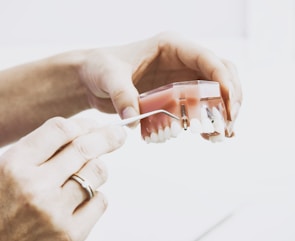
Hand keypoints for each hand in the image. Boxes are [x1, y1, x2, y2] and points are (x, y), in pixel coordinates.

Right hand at [0, 117, 125, 240]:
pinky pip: (100, 200)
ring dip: (97, 169)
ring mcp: (54, 212)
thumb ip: (41, 151)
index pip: (60, 129)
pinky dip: (96, 196)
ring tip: (86, 176)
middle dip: (108, 136)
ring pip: (98, 171)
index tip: (94, 126)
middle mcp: (35, 187)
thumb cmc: (4, 207)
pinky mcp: (70, 234)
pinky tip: (81, 201)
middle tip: (118, 134)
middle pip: (85, 148)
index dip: (83, 124)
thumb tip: (85, 132)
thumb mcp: (9, 171)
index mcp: (15, 165)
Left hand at [78, 32, 241, 135]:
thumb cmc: (100, 68)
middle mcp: (181, 62)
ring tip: (222, 135)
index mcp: (172, 47)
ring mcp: (180, 79)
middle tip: (228, 125)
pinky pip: (199, 107)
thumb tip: (133, 118)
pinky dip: (207, 120)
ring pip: (214, 92)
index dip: (223, 80)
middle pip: (220, 75)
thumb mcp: (109, 76)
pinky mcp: (175, 96)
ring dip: (222, 113)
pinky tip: (210, 136)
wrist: (92, 79)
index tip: (228, 105)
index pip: (208, 59)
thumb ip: (121, 95)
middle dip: (230, 99)